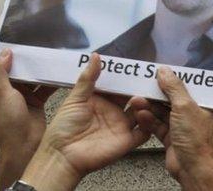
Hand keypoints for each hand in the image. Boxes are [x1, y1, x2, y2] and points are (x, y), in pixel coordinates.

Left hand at [0, 48, 55, 189]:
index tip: (19, 41)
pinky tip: (58, 74)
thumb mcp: (1, 93)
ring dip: (40, 71)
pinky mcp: (35, 102)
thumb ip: (1, 72)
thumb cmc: (8, 124)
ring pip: (31, 78)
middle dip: (27, 60)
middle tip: (40, 46)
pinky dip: (50, 82)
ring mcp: (21, 96)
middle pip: (17, 70)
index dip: (7, 54)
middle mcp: (6, 91)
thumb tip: (5, 53)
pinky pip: (43, 88)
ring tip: (51, 57)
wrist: (24, 147)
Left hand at [20, 53, 149, 190]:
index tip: (136, 66)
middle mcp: (114, 112)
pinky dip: (149, 124)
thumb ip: (88, 78)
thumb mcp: (75, 99)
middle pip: (133, 97)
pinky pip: (144, 132)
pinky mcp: (127, 141)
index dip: (127, 77)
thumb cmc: (63, 128)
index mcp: (101, 100)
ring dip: (146, 104)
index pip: (118, 85)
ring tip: (144, 96)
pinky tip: (147, 115)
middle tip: (150, 77)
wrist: (62, 156)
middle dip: (141, 88)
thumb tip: (96, 56)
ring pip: (142, 112)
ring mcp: (122, 126)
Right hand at [130, 67, 212, 190]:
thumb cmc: (197, 140)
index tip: (158, 73)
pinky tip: (140, 114)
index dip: (172, 79)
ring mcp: (182, 127)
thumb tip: (164, 71)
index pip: (187, 86)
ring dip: (149, 107)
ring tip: (136, 100)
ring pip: (163, 112)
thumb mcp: (185, 106)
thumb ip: (174, 87)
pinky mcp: (172, 139)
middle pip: (172, 99)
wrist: (193, 170)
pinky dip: (149, 120)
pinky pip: (158, 125)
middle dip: (156, 94)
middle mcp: (195, 114)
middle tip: (142, 86)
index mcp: (205, 104)